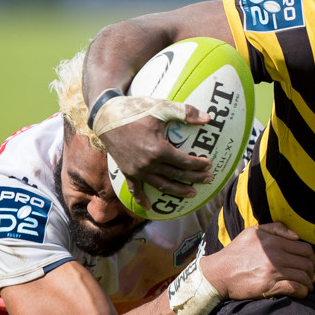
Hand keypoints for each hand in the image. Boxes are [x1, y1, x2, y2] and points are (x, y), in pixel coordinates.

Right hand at [96, 96, 212, 206]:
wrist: (106, 116)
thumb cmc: (135, 110)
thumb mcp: (161, 107)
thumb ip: (185, 112)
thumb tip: (208, 118)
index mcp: (159, 149)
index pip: (185, 162)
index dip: (199, 165)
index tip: (209, 165)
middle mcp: (149, 164)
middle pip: (177, 176)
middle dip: (195, 179)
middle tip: (208, 180)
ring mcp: (137, 170)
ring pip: (161, 185)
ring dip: (177, 191)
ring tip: (191, 193)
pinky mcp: (127, 171)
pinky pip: (135, 189)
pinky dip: (142, 199)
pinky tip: (149, 207)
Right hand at [201, 222, 314, 299]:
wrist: (219, 273)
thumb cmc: (236, 251)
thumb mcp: (253, 232)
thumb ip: (276, 228)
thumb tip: (296, 236)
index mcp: (275, 242)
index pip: (305, 249)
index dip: (312, 257)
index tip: (310, 263)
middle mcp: (276, 256)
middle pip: (307, 263)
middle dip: (312, 270)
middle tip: (311, 275)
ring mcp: (273, 272)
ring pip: (303, 277)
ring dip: (309, 282)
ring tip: (307, 285)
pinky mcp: (269, 286)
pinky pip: (294, 288)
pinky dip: (302, 291)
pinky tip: (302, 292)